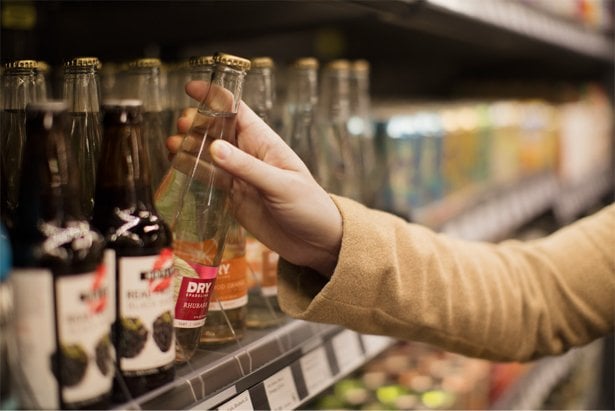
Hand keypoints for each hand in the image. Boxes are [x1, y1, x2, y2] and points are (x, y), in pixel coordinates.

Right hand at [167, 80, 341, 276]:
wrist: (315, 242)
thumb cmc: (309, 207)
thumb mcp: (281, 186)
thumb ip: (247, 168)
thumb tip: (215, 148)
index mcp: (265, 142)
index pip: (237, 110)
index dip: (214, 96)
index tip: (191, 88)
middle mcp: (249, 155)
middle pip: (217, 130)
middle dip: (196, 123)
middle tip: (181, 127)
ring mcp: (239, 175)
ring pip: (208, 154)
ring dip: (189, 146)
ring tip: (171, 145)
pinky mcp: (232, 196)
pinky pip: (208, 178)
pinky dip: (192, 170)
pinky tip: (177, 164)